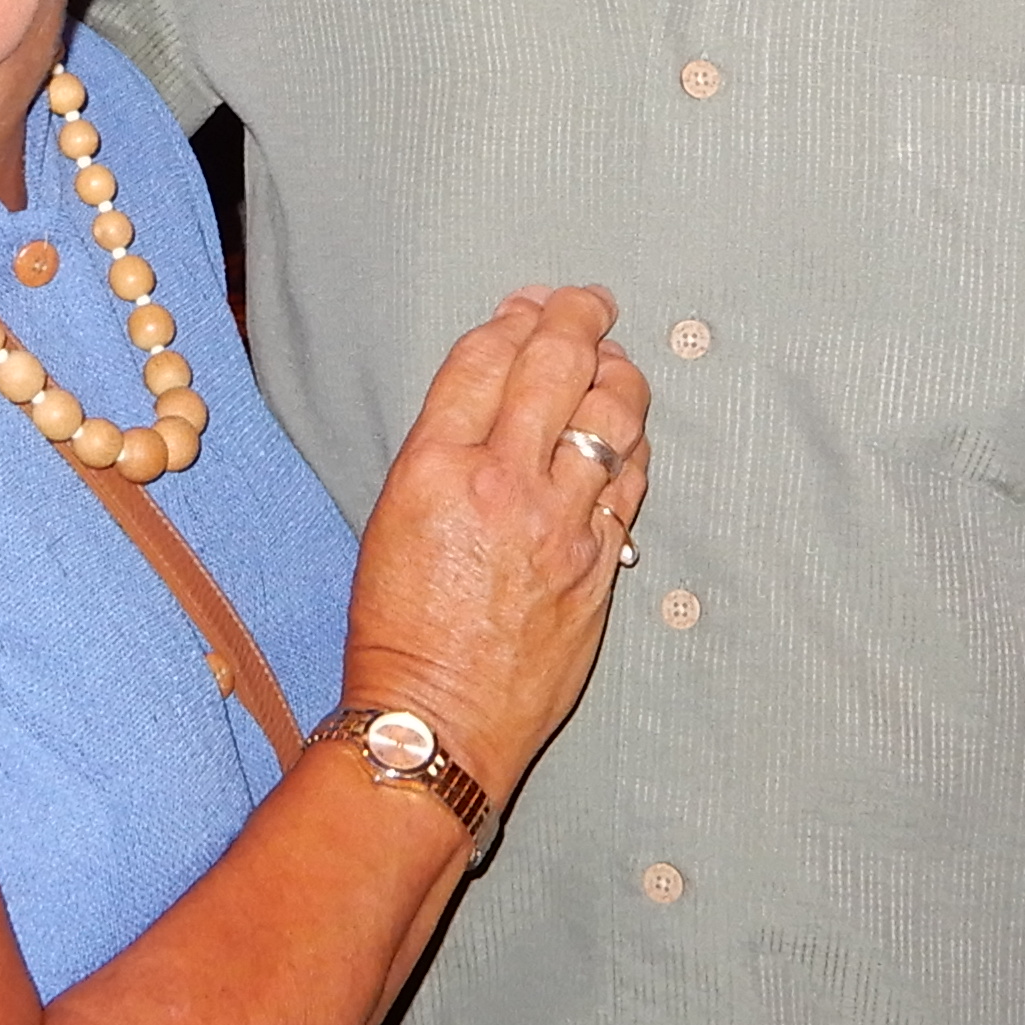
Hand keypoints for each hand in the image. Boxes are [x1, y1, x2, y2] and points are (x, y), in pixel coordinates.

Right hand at [334, 285, 641, 800]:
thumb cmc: (397, 629)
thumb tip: (496, 394)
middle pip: (558, 364)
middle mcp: (502, 484)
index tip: (527, 308)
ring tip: (614, 362)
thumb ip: (445, 450)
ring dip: (618, 372)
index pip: (486, 357)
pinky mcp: (599, 563)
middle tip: (589, 302)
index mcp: (434, 467)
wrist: (434, 722)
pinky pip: (631, 480)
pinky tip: (624, 435)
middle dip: (578, 316)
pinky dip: (632, 444)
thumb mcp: (392, 519)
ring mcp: (560, 524)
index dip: (513, 319)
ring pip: (613, 414)